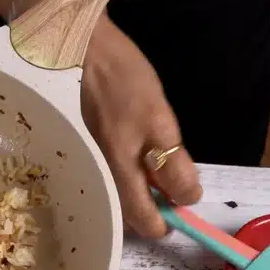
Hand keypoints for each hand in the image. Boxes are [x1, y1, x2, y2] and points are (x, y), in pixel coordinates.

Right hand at [81, 16, 202, 237]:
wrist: (84, 49)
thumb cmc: (125, 80)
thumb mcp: (160, 121)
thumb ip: (173, 163)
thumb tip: (186, 197)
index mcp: (119, 170)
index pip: (145, 219)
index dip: (170, 220)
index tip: (185, 204)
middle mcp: (103, 173)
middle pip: (131, 212)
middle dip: (157, 209)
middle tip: (177, 188)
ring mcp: (94, 160)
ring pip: (122, 194)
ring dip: (145, 191)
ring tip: (163, 171)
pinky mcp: (92, 145)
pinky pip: (115, 173)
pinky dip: (133, 174)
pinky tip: (143, 154)